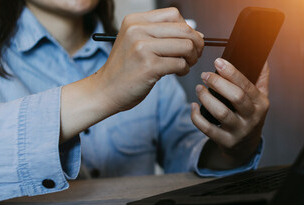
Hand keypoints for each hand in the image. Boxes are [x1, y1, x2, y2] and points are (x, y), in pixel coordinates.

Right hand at [60, 8, 202, 141]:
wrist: (105, 90)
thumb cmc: (126, 69)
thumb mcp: (137, 42)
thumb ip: (162, 34)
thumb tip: (197, 35)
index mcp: (135, 20)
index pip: (174, 14)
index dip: (187, 28)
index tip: (189, 41)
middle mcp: (137, 30)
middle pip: (184, 30)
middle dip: (196, 44)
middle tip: (194, 55)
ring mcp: (142, 48)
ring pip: (186, 46)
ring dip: (192, 58)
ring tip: (185, 65)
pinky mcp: (149, 67)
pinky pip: (180, 64)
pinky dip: (184, 70)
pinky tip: (177, 73)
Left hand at [191, 58, 269, 168]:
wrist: (246, 146)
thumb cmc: (250, 116)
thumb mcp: (260, 98)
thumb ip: (261, 78)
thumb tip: (261, 58)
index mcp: (261, 104)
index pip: (247, 85)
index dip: (231, 72)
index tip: (218, 62)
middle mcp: (252, 118)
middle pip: (236, 97)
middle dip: (218, 83)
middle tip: (204, 75)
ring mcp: (239, 131)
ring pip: (221, 113)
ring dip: (206, 98)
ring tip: (199, 88)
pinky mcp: (226, 142)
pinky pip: (208, 129)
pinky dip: (197, 116)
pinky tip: (194, 106)